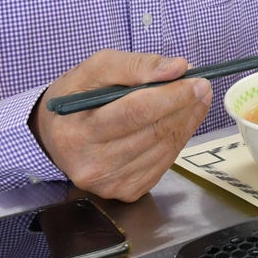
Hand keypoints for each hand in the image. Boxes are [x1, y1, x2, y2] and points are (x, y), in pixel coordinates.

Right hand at [32, 50, 210, 201]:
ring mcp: (109, 184)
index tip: (196, 81)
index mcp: (78, 133)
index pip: (134, 113)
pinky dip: (177, 140)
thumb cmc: (75, 96)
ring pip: (163, 149)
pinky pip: (162, 164)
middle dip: (184, 106)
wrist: (55, 134)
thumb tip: (177, 68)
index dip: (171, 96)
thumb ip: (135, 65)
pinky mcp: (124, 192)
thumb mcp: (95, 68)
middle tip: (203, 86)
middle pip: (153, 132)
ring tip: (196, 100)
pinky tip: (181, 121)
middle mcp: (91, 165)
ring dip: (186, 122)